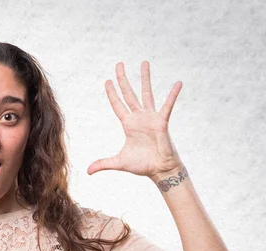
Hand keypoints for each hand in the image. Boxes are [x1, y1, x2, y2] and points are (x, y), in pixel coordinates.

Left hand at [87, 61, 182, 177]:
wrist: (159, 170)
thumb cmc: (141, 165)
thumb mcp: (119, 163)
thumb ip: (103, 164)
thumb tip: (87, 172)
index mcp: (128, 124)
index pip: (118, 105)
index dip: (112, 93)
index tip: (107, 81)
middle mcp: (139, 118)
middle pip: (129, 94)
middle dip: (123, 79)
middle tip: (119, 64)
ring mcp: (151, 118)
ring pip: (147, 93)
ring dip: (145, 78)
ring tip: (144, 62)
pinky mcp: (162, 122)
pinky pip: (168, 106)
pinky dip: (173, 95)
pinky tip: (178, 83)